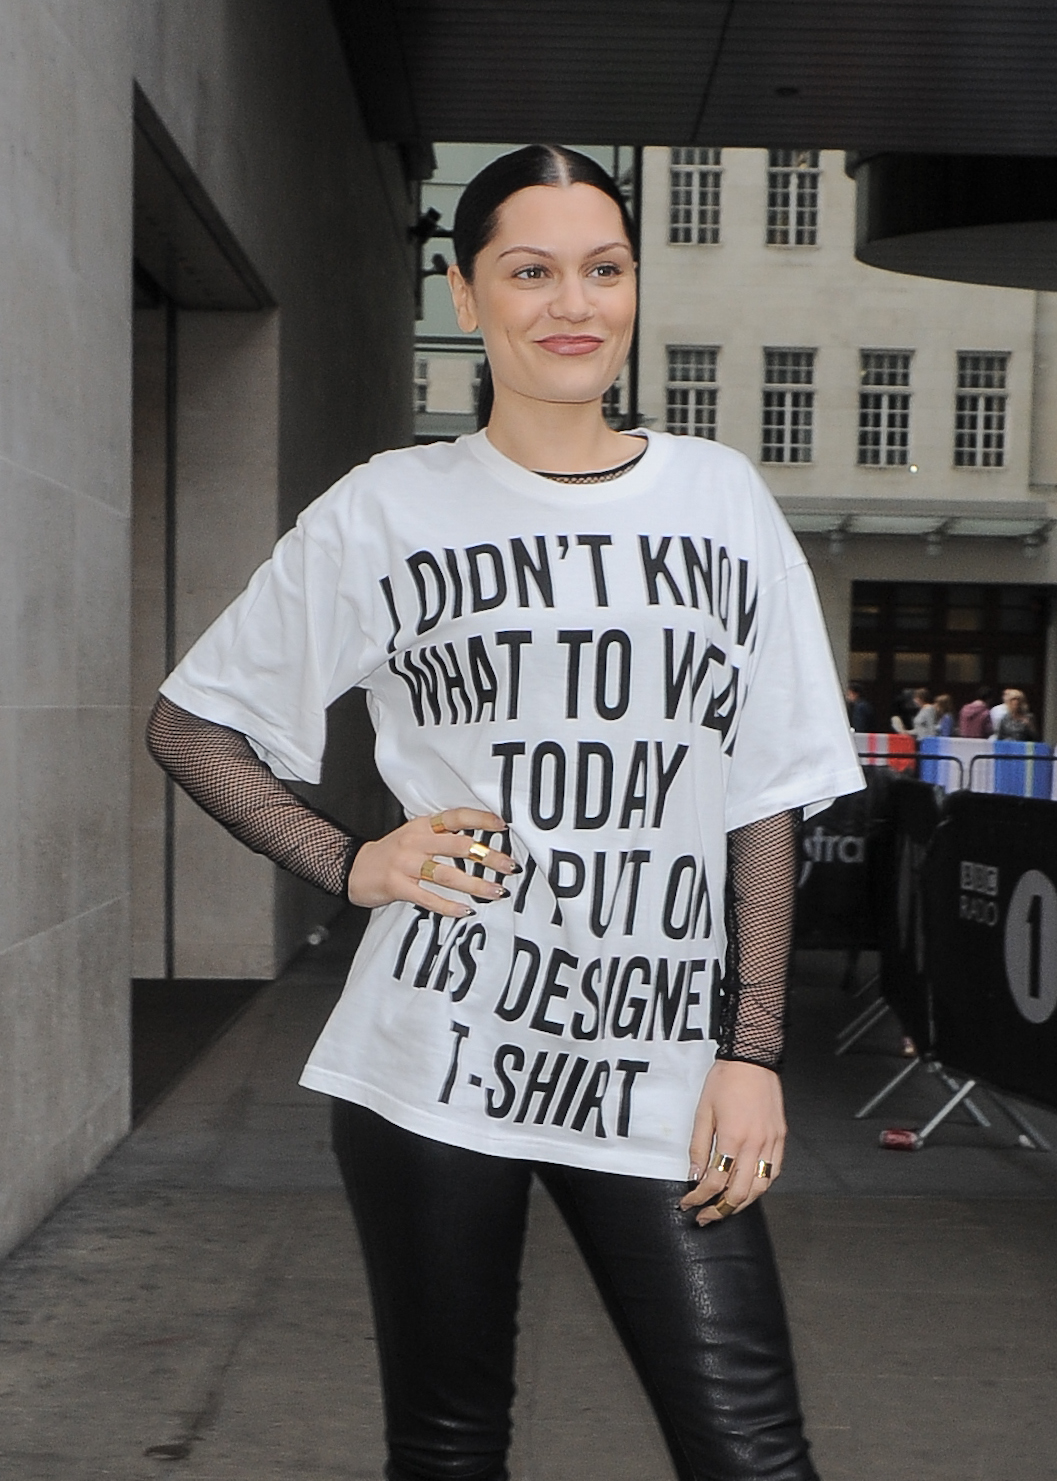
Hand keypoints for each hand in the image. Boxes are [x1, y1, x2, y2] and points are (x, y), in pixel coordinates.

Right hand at [347, 807, 516, 917]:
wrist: (354, 868)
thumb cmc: (391, 853)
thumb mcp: (414, 835)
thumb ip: (441, 836)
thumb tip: (479, 843)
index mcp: (422, 826)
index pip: (455, 817)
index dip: (480, 819)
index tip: (502, 826)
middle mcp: (415, 842)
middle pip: (458, 846)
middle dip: (488, 857)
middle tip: (509, 866)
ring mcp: (405, 864)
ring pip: (447, 875)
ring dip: (475, 885)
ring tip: (496, 892)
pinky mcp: (397, 886)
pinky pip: (427, 897)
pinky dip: (448, 906)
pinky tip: (465, 910)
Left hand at [678, 1060, 785, 1224]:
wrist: (752, 1059)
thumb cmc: (726, 1080)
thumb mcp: (703, 1112)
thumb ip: (699, 1146)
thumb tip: (694, 1174)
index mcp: (732, 1137)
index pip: (715, 1181)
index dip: (699, 1198)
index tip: (689, 1203)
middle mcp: (755, 1144)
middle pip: (739, 1193)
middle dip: (720, 1210)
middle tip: (705, 1216)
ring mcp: (771, 1142)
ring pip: (760, 1188)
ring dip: (742, 1204)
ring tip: (726, 1208)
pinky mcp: (780, 1138)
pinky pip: (774, 1172)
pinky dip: (761, 1187)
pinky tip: (749, 1189)